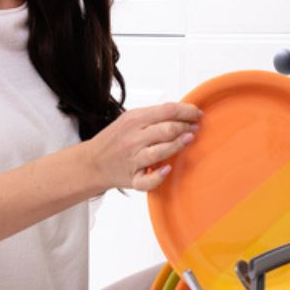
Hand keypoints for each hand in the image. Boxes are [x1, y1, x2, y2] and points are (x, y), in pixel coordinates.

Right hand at [79, 101, 203, 193]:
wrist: (91, 163)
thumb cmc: (115, 140)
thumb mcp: (130, 119)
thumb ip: (153, 115)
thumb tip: (182, 111)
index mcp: (134, 120)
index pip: (167, 110)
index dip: (187, 111)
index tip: (197, 114)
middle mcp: (133, 138)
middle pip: (167, 129)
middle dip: (186, 127)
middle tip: (195, 128)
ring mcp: (133, 159)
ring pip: (160, 151)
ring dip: (179, 145)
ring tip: (190, 140)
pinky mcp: (132, 178)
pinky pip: (148, 179)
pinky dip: (159, 175)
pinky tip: (167, 169)